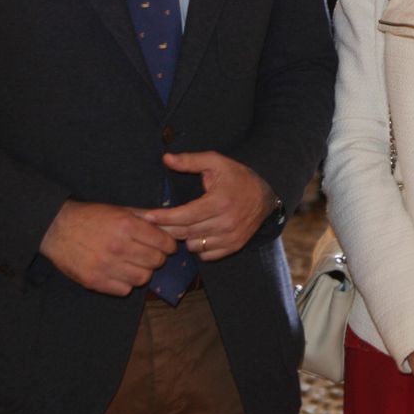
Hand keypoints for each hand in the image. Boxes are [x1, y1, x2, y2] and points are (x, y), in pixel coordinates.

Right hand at [38, 200, 175, 295]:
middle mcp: (118, 246)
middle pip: (156, 262)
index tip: (166, 246)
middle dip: (157, 258)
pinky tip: (120, 272)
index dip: (168, 245)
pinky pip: (124, 290)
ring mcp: (105, 266)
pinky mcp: (94, 281)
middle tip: (150, 254)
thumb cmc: (91, 217)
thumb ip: (145, 218)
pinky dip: (126, 283)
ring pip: (143, 278)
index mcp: (126, 225)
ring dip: (143, 272)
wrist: (56, 228)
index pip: (163, 243)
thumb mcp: (119, 210)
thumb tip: (170, 225)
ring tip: (135, 264)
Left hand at [144, 150, 277, 259]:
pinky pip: (206, 255)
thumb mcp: (216, 162)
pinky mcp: (234, 246)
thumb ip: (190, 161)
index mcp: (219, 202)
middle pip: (185, 232)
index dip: (163, 217)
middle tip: (153, 224)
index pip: (184, 215)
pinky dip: (197, 246)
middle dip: (166, 228)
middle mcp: (225, 222)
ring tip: (179, 225)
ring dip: (183, 237)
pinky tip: (196, 233)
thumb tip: (166, 158)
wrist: (266, 195)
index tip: (147, 217)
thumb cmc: (238, 176)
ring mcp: (230, 237)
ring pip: (193, 245)